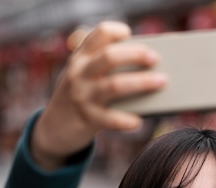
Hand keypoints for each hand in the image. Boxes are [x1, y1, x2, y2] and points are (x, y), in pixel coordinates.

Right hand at [31, 21, 166, 169]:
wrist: (54, 128)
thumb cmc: (81, 97)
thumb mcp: (84, 75)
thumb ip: (105, 67)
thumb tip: (149, 66)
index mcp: (81, 57)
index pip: (99, 34)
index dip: (117, 31)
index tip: (131, 35)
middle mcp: (80, 73)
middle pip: (110, 57)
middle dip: (136, 55)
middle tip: (155, 59)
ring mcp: (83, 96)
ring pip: (114, 85)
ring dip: (141, 82)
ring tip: (161, 82)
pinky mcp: (87, 119)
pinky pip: (111, 119)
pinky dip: (127, 120)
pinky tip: (138, 121)